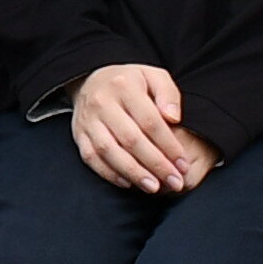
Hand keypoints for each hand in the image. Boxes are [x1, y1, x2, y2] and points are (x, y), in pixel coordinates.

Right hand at [72, 61, 216, 196]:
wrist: (91, 79)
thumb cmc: (130, 82)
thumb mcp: (153, 76)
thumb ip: (168, 94)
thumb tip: (174, 118)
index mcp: (124, 86)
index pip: (150, 121)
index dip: (169, 146)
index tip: (183, 164)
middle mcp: (102, 102)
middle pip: (131, 139)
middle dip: (156, 164)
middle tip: (175, 182)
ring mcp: (88, 120)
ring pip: (109, 152)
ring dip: (133, 173)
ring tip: (153, 187)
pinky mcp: (79, 135)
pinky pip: (91, 158)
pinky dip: (109, 173)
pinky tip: (128, 183)